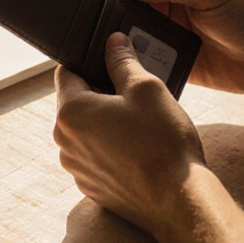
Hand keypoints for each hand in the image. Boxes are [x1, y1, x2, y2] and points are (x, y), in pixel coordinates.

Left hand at [53, 32, 205, 236]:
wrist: (178, 200)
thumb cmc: (162, 143)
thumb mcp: (146, 89)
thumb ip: (123, 61)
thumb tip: (113, 42)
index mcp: (71, 112)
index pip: (66, 72)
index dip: (90, 62)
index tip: (111, 62)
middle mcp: (65, 142)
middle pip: (75, 103)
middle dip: (101, 93)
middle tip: (134, 94)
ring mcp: (76, 168)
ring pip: (85, 131)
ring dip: (105, 122)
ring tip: (140, 124)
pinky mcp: (91, 187)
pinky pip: (95, 156)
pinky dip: (110, 148)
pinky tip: (138, 149)